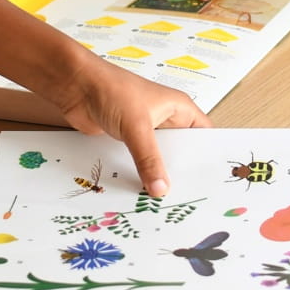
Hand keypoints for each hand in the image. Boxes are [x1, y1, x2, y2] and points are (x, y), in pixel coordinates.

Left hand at [55, 54, 210, 196]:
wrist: (75, 85)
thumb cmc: (111, 90)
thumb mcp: (137, 125)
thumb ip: (149, 159)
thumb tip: (161, 189)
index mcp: (179, 108)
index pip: (205, 136)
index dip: (210, 158)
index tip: (214, 186)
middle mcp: (166, 119)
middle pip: (182, 152)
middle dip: (183, 173)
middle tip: (191, 202)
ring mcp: (146, 129)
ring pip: (160, 158)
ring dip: (159, 175)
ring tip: (167, 205)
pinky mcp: (127, 139)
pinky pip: (140, 161)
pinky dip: (140, 174)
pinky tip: (142, 194)